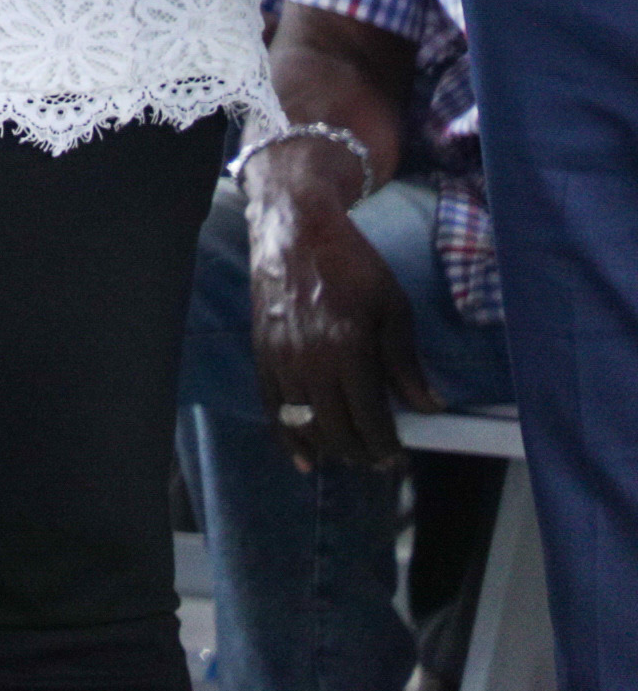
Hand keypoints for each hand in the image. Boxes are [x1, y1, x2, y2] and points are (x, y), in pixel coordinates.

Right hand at [247, 147, 432, 470]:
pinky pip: (271, 405)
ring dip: (327, 447)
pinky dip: (286, 434)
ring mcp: (280, 358)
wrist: (295, 230)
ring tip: (348, 456)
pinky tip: (302, 456)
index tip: (399, 458)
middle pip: (334, 429)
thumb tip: (429, 407)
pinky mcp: (261, 353)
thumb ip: (406, 362)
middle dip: (360, 453)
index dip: (386, 446)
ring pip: (302, 423)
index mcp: (347, 350)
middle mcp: (309, 361)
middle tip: (379, 460)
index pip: (369, 419)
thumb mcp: (393, 308)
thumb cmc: (353, 264)